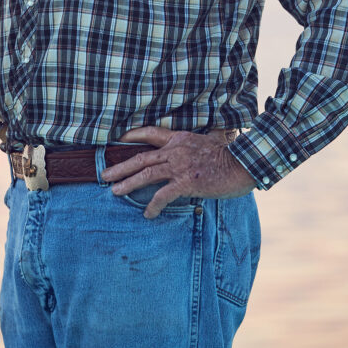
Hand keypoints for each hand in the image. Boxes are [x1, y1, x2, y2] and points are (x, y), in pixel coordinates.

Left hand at [101, 126, 254, 218]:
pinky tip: (148, 214)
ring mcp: (179, 166)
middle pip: (141, 157)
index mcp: (179, 138)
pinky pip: (163, 195)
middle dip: (121, 167)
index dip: (132, 135)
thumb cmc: (229, 155)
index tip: (117, 140)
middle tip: (105, 175)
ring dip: (128, 183)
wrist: (243, 164)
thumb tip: (192, 148)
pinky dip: (153, 205)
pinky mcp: (186, 183)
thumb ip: (194, 145)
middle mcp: (175, 150)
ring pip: (146, 173)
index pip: (150, 132)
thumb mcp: (208, 141)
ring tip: (115, 192)